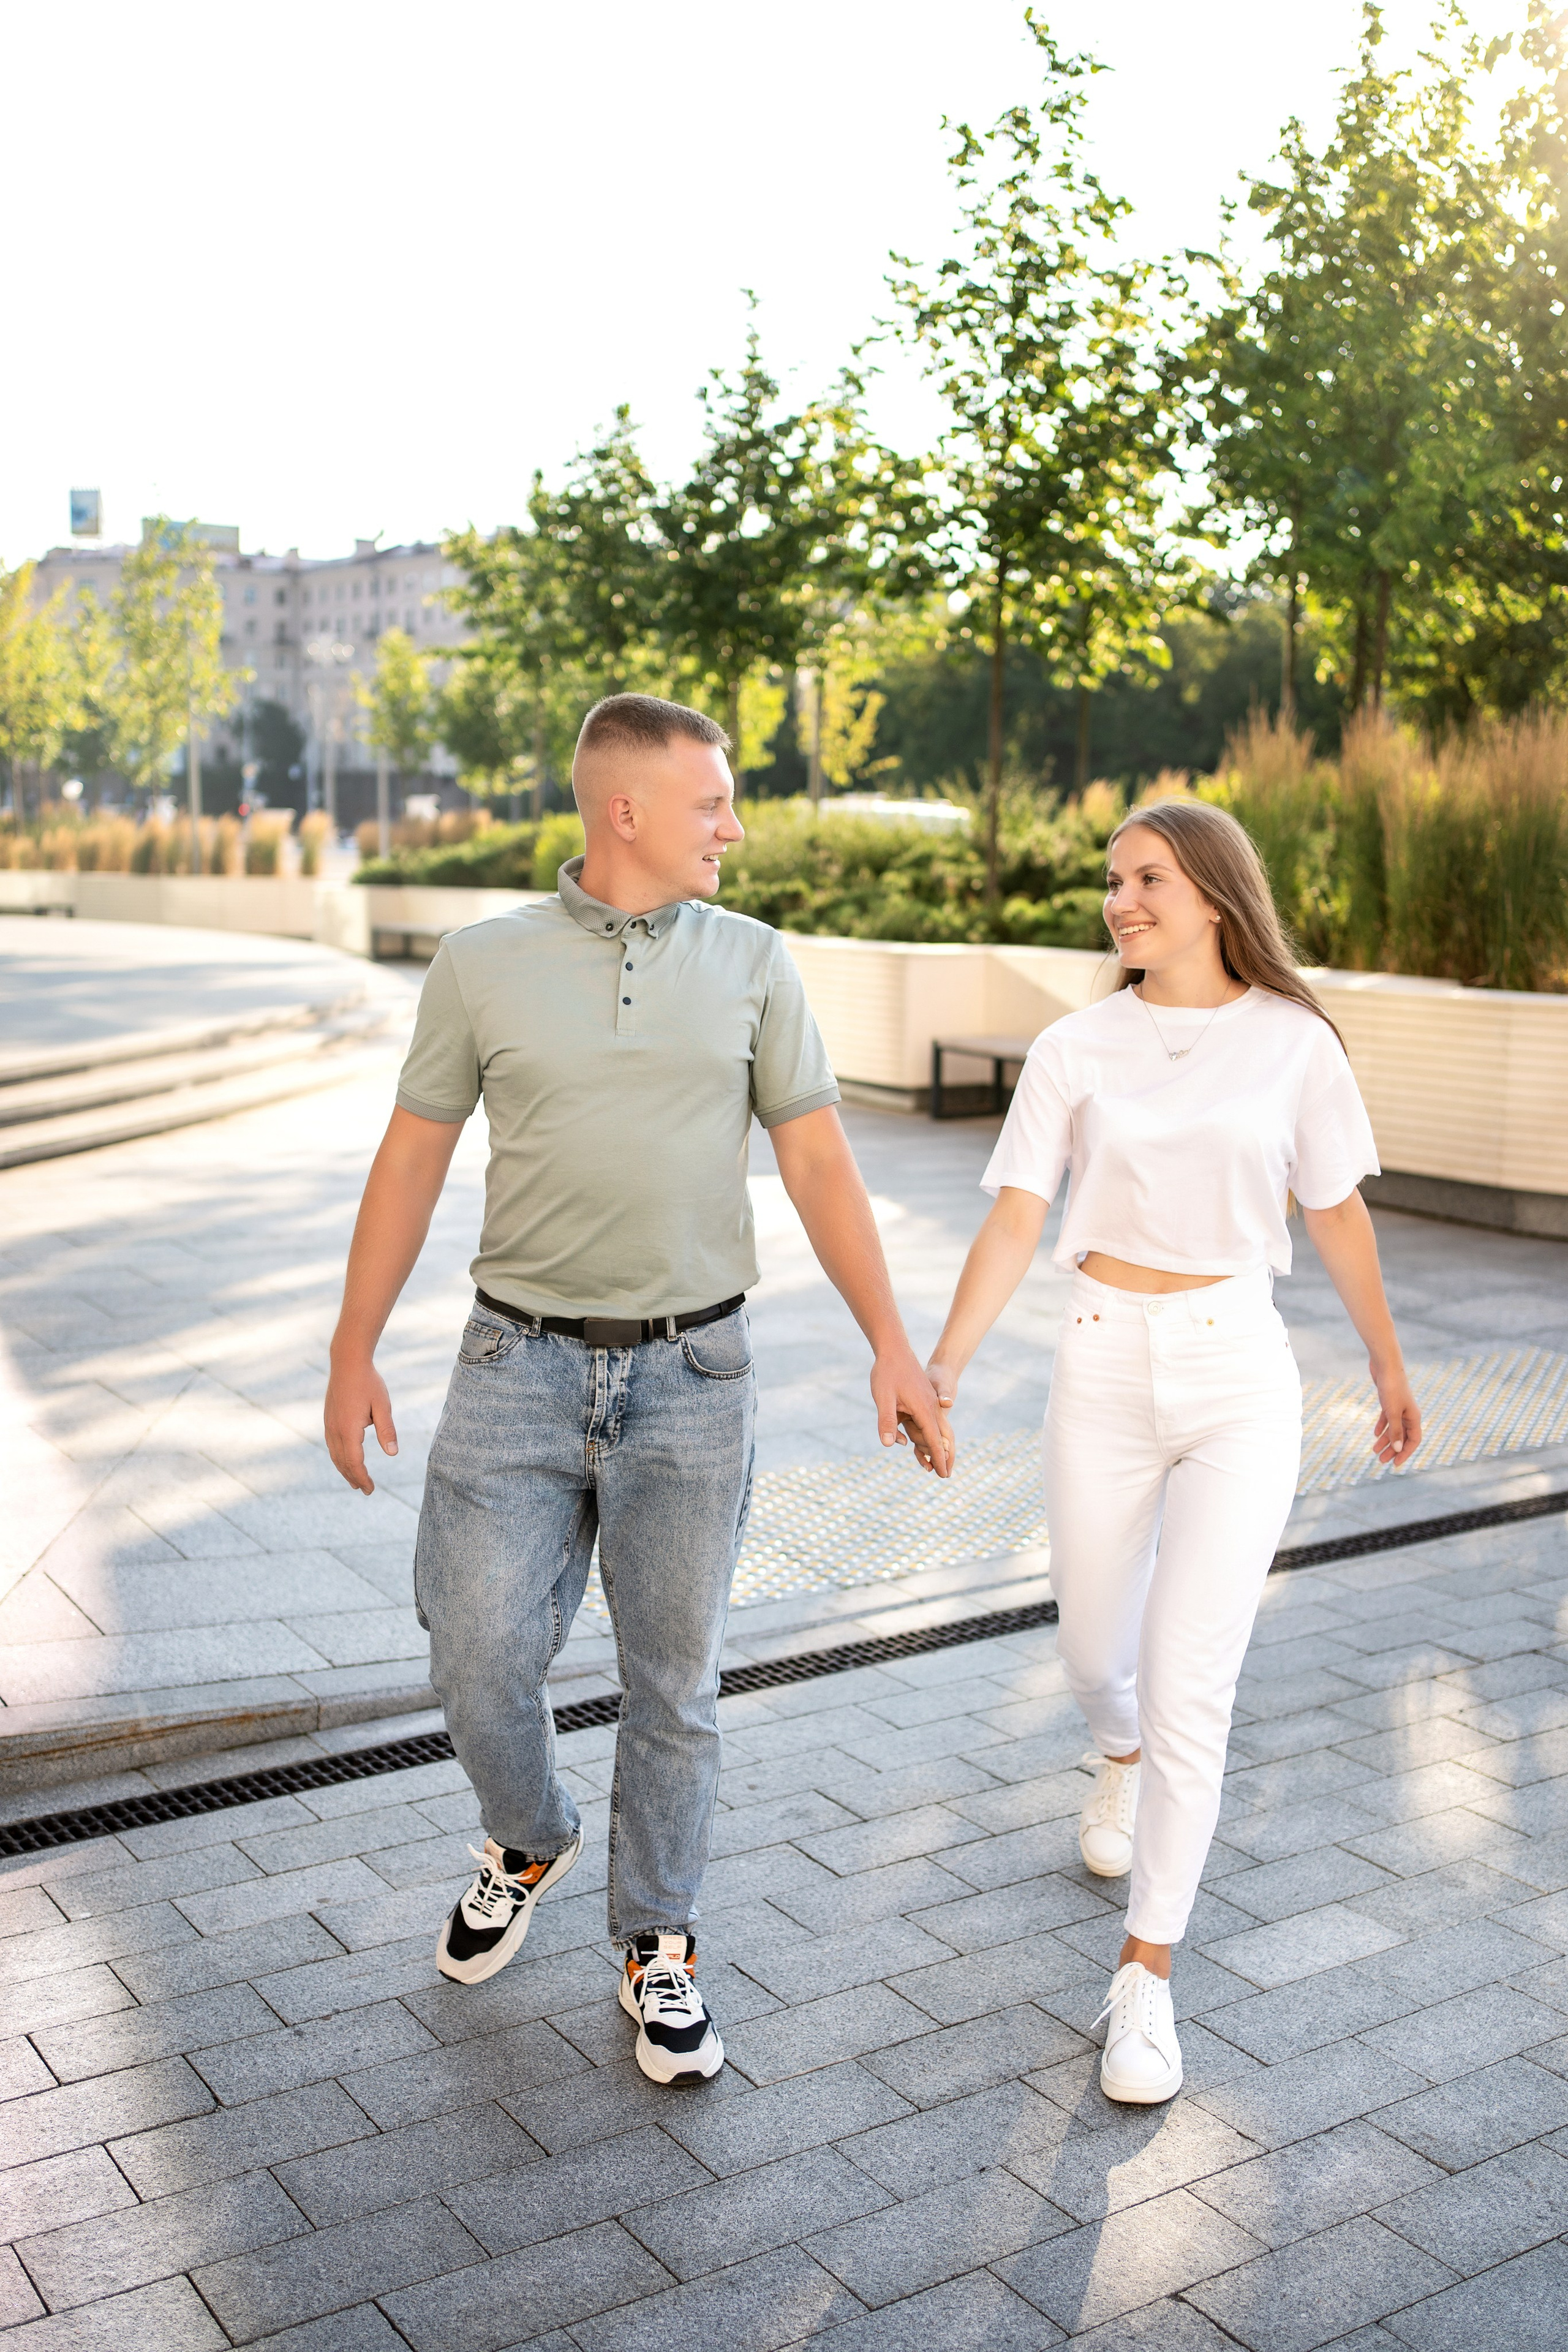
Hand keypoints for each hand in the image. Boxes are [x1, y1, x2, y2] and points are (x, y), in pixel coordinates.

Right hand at [325, 1354, 397, 1493]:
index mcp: (349, 1430)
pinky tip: (345, 1459)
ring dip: (344, 1469)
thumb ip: (387, 1430)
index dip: (363, 1478)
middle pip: (342, 1462)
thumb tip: (392, 1454)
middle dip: (354, 1478)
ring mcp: (329, 1424)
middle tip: (365, 1490)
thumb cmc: (369, 1383)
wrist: (347, 1362)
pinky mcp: (328, 1419)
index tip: (371, 1490)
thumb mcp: (383, 1406)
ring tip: (354, 1480)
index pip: (355, 1462)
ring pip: (335, 1455)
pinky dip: (339, 1458)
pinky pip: (331, 1445)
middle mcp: (335, 1430)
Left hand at [872, 1343, 953, 1477]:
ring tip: (931, 1464)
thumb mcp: (883, 1398)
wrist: (893, 1349)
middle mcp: (931, 1406)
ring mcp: (929, 1402)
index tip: (944, 1475)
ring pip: (936, 1429)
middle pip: (942, 1436)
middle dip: (943, 1456)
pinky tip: (916, 1440)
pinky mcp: (923, 1398)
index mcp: (924, 1409)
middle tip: (945, 1475)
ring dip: (935, 1446)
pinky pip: (929, 1421)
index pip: (934, 1439)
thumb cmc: (887, 1373)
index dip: (939, 1458)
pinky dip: (928, 1434)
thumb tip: (889, 1444)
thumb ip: (886, 1421)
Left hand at [1371, 1365, 1420, 1467]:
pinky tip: (1375, 1434)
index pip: (1414, 1441)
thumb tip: (1398, 1450)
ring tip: (1375, 1452)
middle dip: (1393, 1450)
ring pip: (1394, 1429)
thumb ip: (1396, 1431)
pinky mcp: (1389, 1401)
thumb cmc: (1391, 1387)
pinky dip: (1382, 1427)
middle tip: (1381, 1461)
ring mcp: (1399, 1407)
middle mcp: (1409, 1413)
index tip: (1395, 1464)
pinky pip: (1387, 1418)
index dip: (1406, 1453)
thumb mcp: (1392, 1412)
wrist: (1385, 1365)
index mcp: (1414, 1417)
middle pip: (1403, 1437)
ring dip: (1386, 1441)